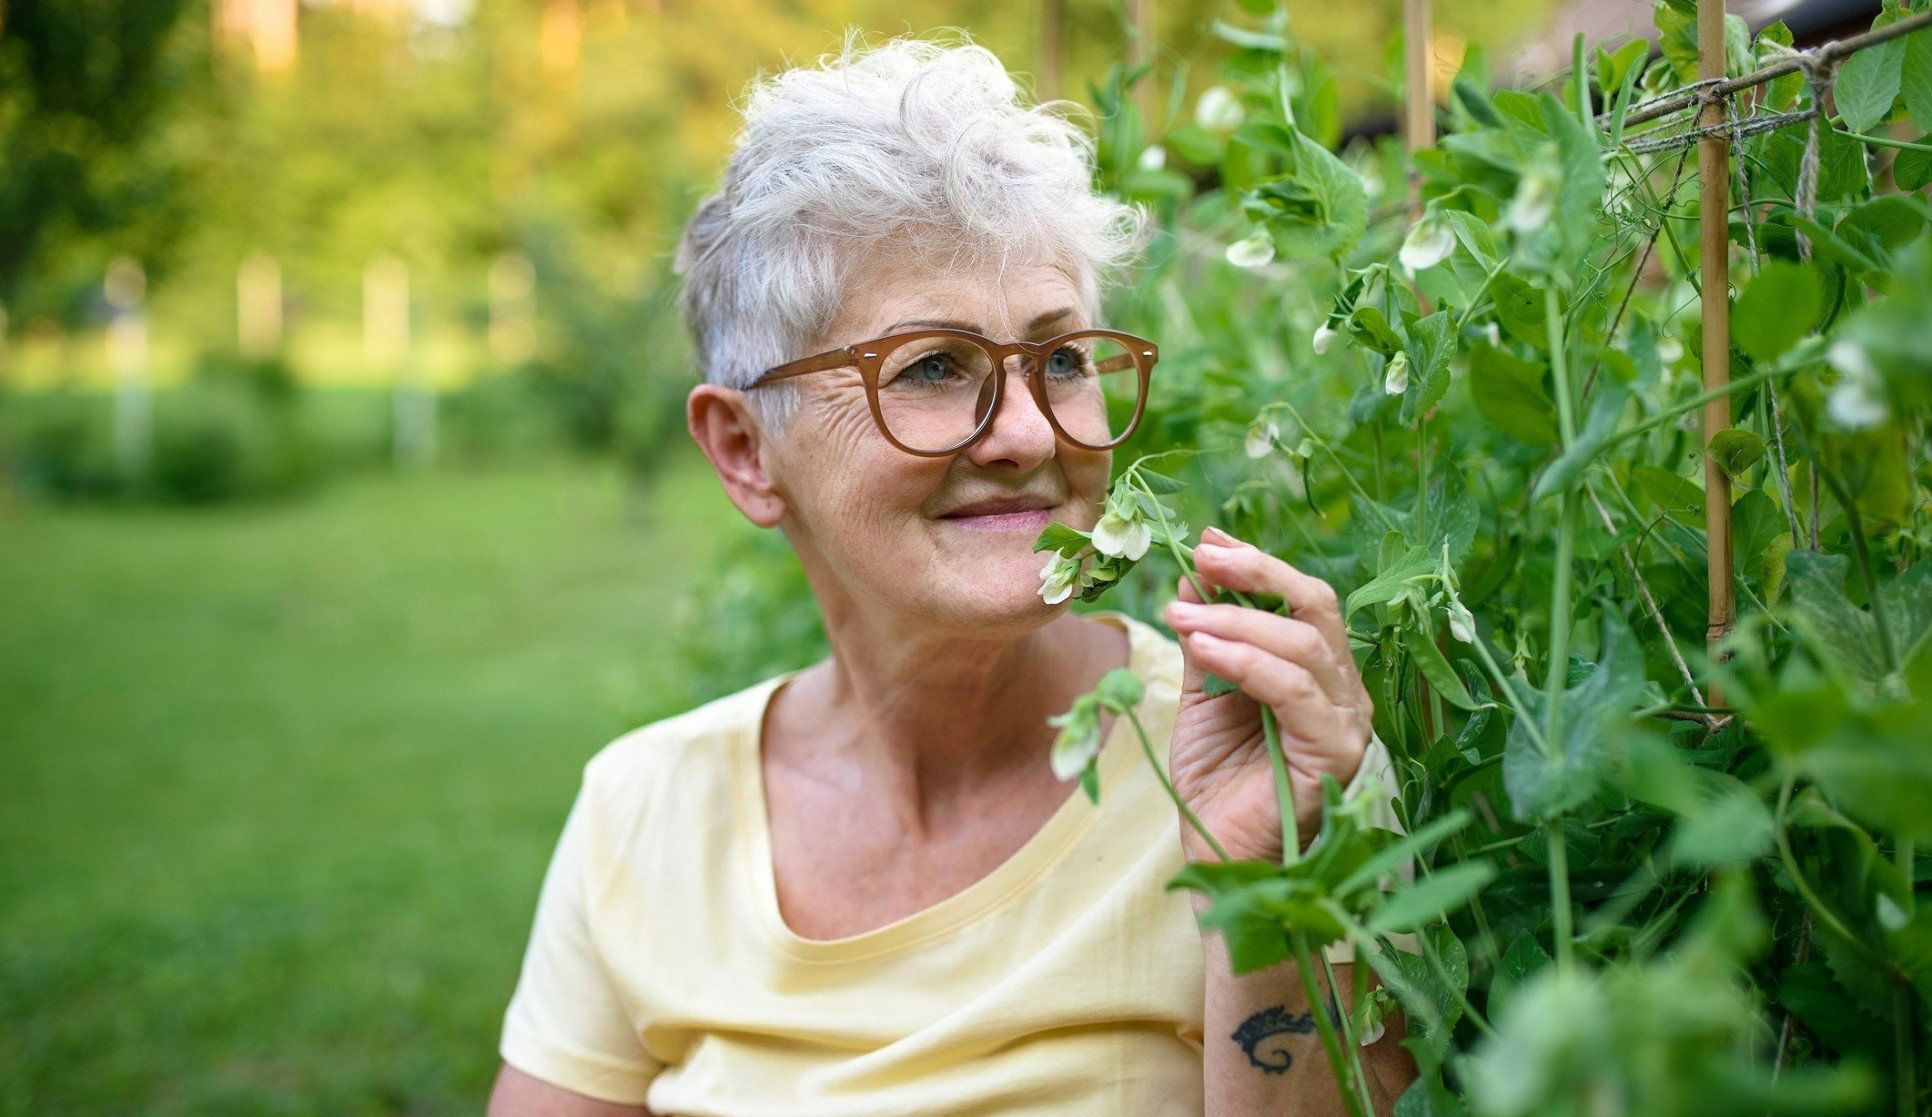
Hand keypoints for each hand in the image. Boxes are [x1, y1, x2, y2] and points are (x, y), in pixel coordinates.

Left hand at [1162, 526, 1374, 863]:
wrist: (1219, 856)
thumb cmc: (1216, 780)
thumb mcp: (1201, 693)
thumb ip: (1206, 638)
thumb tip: (1195, 576)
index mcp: (1317, 672)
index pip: (1301, 600)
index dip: (1257, 564)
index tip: (1207, 540)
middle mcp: (1343, 691)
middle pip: (1315, 607)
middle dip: (1257, 573)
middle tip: (1202, 556)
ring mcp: (1346, 722)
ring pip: (1305, 644)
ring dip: (1237, 620)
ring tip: (1181, 615)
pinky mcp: (1335, 753)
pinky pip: (1295, 692)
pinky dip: (1247, 662)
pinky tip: (1205, 648)